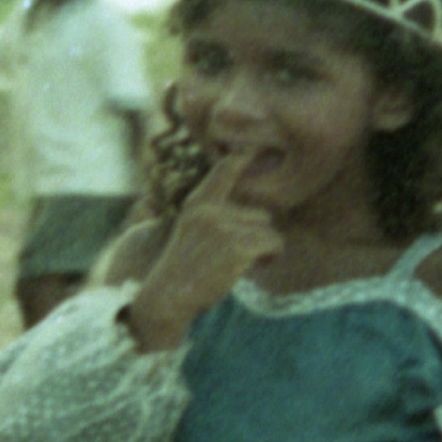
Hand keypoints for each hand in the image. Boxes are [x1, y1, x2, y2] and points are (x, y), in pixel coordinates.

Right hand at [125, 153, 280, 350]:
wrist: (168, 296)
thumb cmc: (185, 270)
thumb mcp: (194, 234)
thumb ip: (216, 218)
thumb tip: (258, 215)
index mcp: (197, 205)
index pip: (223, 173)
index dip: (241, 158)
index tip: (255, 146)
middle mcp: (208, 210)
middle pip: (260, 215)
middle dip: (256, 236)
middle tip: (232, 257)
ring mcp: (222, 226)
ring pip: (269, 230)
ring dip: (263, 250)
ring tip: (237, 264)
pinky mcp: (237, 245)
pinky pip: (274, 243)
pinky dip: (269, 258)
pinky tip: (249, 269)